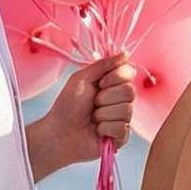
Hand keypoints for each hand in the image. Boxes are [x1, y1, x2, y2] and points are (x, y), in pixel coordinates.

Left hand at [45, 51, 136, 165]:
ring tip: (92, 118)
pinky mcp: (121, 136)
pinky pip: (122, 128)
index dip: (116, 77)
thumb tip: (125, 53)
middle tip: (92, 103)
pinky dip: (105, 128)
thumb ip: (104, 64)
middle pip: (130, 91)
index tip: (101, 83)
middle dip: (106, 97)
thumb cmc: (68, 106)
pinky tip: (97, 131)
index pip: (130, 73)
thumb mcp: (82, 78)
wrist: (60, 132)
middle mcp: (120, 99)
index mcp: (112, 84)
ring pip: (126, 110)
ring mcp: (122, 118)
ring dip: (103, 114)